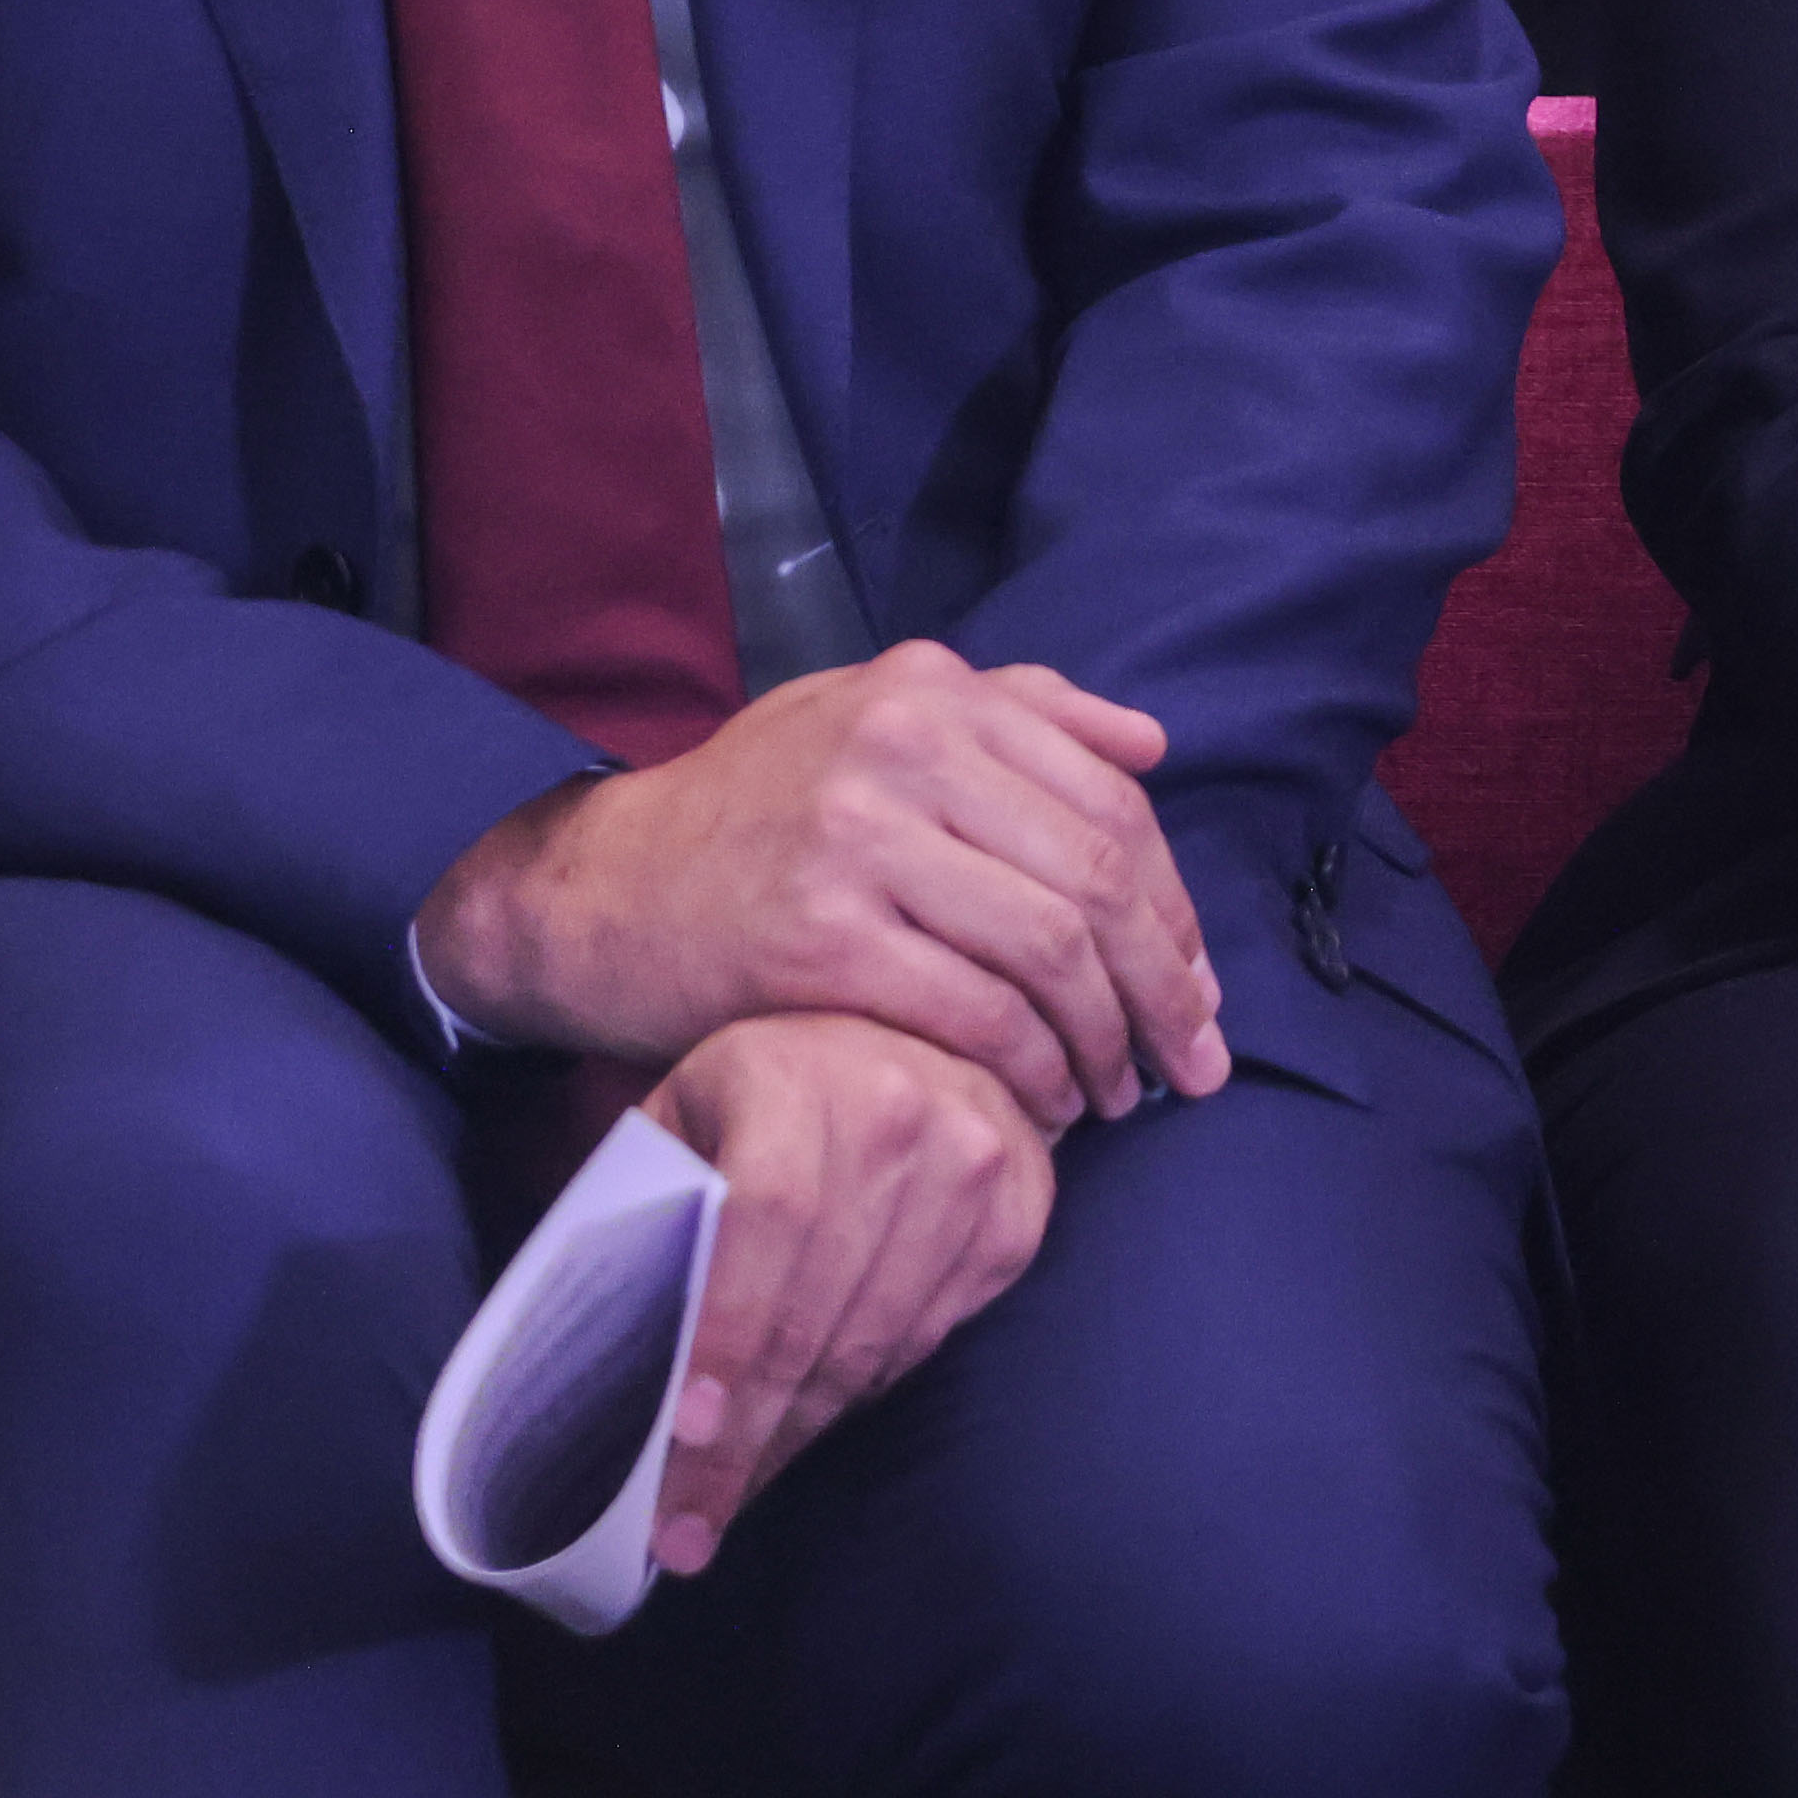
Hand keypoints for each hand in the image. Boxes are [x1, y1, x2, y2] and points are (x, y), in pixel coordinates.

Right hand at [412, 643, 1217, 1119]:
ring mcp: (858, 843)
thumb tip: (1149, 745)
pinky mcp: (817, 941)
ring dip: (1102, 1042)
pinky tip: (1039, 1106)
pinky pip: (971, 1015)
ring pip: (1045, 950)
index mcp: (932, 690)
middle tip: (1191, 1061)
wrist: (598, 887)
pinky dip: (1026, 1071)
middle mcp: (902, 747)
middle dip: (1165, 985)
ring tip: (1114, 1096)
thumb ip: (1015, 710)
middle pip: (1093, 878)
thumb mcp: (869, 713)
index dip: (1174, 905)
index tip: (1200, 983)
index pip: (1109, 801)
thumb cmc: (752, 810)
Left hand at [634, 1009, 1060, 1579]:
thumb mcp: (688, 1108)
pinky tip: (812, 1417)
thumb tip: (585, 1362)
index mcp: (796, 1073)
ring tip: (730, 1498)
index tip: (687, 1432)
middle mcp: (902, 1107)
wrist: (915, 1021)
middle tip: (684, 1531)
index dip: (727, 1333)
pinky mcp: (1022, 1206)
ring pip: (877, 1341)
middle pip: (817, 1310)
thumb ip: (648, 1205)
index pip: (764, 1221)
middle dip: (745, 1438)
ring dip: (799, 1433)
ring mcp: (977, 1158)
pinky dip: (866, 1389)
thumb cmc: (764, 1082)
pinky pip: (932, 1336)